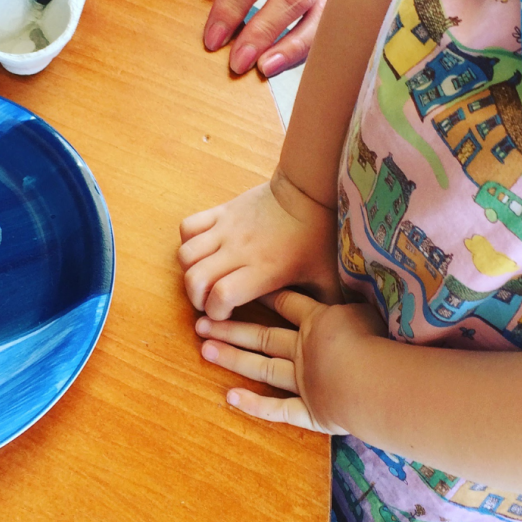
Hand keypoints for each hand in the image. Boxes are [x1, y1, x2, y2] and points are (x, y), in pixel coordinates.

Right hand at [178, 167, 340, 320]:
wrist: (308, 190)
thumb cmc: (318, 236)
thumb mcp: (328, 276)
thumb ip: (328, 305)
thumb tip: (335, 331)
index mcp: (263, 269)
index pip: (221, 296)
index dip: (217, 312)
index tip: (226, 314)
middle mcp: (238, 250)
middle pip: (195, 279)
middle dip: (196, 298)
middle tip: (210, 301)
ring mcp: (226, 229)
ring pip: (186, 255)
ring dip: (190, 271)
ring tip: (205, 277)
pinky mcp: (221, 212)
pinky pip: (188, 226)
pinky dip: (188, 241)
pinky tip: (204, 251)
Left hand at [194, 289, 387, 432]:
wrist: (374, 382)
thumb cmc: (378, 342)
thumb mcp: (372, 308)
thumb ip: (362, 295)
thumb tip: (365, 270)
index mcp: (320, 322)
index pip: (288, 302)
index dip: (265, 292)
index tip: (241, 283)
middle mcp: (305, 349)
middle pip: (263, 335)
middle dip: (231, 328)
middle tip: (201, 322)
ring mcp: (304, 381)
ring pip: (263, 368)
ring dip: (233, 359)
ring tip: (205, 350)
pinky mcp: (310, 411)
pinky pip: (277, 409)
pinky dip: (254, 405)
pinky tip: (230, 398)